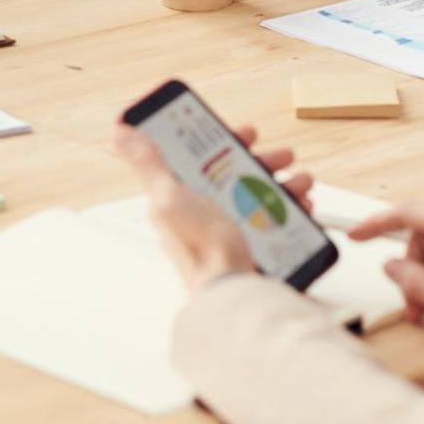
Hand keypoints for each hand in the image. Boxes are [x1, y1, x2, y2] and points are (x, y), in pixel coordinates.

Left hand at [114, 120, 313, 294]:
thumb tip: (122, 133)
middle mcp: (201, 210)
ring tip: (299, 181)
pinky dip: (289, 209)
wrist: (233, 290)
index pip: (198, 157)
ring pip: (257, 194)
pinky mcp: (248, 242)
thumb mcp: (170, 199)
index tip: (244, 132)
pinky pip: (271, 218)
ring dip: (282, 183)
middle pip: (233, 173)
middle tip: (280, 155)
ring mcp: (226, 227)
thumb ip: (149, 164)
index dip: (222, 140)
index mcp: (177, 196)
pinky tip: (302, 206)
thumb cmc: (200, 250)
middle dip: (261, 161)